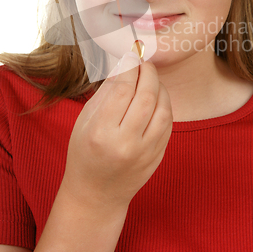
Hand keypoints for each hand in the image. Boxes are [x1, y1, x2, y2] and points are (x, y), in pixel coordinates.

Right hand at [60, 52, 172, 212]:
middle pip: (147, 97)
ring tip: (151, 80)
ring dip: (161, 88)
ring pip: (163, 109)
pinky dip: (165, 105)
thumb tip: (123, 64)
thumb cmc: (84, 154)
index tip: (131, 55)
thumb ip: (105, 92)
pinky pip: (168, 124)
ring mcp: (145, 153)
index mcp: (101, 133)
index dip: (129, 67)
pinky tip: (157, 97)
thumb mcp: (85, 121)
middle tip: (145, 63)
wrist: (96, 195)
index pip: (122, 89)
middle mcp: (126, 144)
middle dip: (148, 73)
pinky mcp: (158, 157)